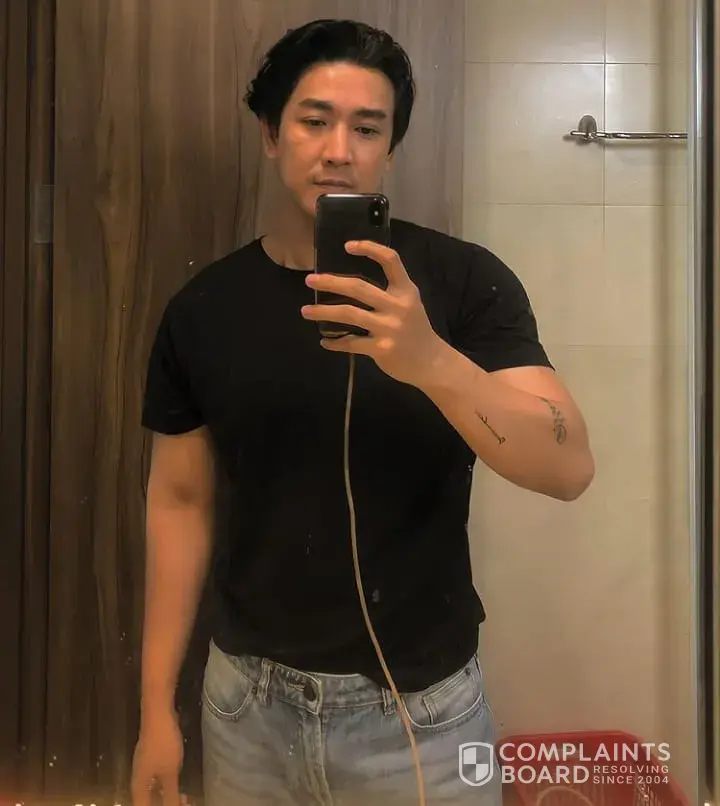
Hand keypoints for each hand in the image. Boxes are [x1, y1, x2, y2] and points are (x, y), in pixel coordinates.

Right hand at [131, 708, 185, 805]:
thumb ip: (171, 794)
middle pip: (148, 799)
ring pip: (153, 787)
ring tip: (184, 796)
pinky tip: (177, 780)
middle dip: (165, 803)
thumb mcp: (170, 772)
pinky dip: (167, 782)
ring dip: (167, 794)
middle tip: (184, 803)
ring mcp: (144, 765)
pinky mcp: (151, 755)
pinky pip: (157, 776)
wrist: (158, 714)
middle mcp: (138, 777)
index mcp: (138, 786)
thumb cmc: (163, 744)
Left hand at [302, 240, 446, 386]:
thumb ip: (389, 292)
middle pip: (359, 287)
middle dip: (331, 282)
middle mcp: (398, 306)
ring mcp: (390, 328)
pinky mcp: (382, 349)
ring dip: (323, 311)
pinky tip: (325, 341)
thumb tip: (350, 283)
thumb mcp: (410, 303)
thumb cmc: (416, 330)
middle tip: (310, 280)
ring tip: (305, 311)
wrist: (432, 363)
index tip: (347, 246)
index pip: (390, 260)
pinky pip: (351, 343)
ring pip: (349, 314)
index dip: (369, 249)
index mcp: (406, 290)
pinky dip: (335, 342)